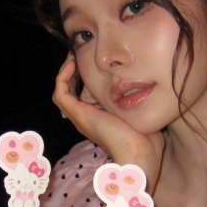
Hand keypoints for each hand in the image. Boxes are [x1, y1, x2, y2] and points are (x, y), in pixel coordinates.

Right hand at [54, 56, 165, 189]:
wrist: (139, 154)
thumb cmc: (145, 140)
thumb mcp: (140, 113)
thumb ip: (137, 100)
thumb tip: (143, 85)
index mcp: (99, 117)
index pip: (84, 93)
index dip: (84, 76)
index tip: (92, 59)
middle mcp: (86, 117)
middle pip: (70, 91)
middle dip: (73, 70)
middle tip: (80, 53)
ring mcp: (80, 116)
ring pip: (62, 91)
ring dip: (65, 72)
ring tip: (73, 56)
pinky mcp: (79, 114)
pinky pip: (60, 93)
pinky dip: (63, 77)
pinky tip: (72, 64)